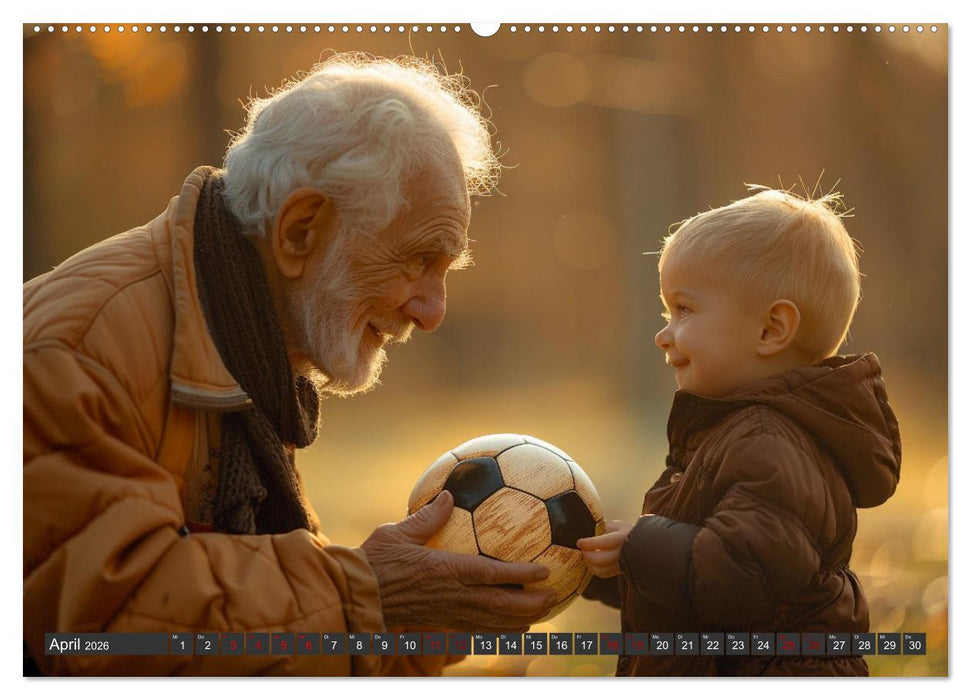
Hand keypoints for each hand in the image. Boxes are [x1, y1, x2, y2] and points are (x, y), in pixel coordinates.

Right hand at [360, 491, 557, 631]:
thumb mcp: (398, 532)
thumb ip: (428, 515)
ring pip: (493, 622)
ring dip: (521, 619)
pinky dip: (499, 629)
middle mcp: (452, 596)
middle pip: (501, 605)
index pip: (492, 575)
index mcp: (446, 571)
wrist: (356, 597)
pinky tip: (513, 627)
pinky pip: (476, 630)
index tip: (545, 570)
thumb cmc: (374, 561)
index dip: (521, 575)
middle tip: (555, 596)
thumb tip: (450, 493)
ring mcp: (448, 613)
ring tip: (543, 614)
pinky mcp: (441, 623)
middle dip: (531, 603)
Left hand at [576, 520, 633, 577]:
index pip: (603, 542)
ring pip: (600, 569)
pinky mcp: (618, 572)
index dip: (589, 543)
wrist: (644, 546)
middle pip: (600, 559)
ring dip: (589, 563)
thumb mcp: (618, 525)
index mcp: (622, 538)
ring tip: (586, 555)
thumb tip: (590, 531)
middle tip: (582, 549)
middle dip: (587, 555)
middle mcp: (622, 553)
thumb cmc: (628, 533)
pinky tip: (592, 562)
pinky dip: (594, 569)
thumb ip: (604, 528)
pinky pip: (602, 574)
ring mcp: (621, 565)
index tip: (579, 542)